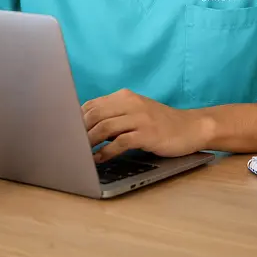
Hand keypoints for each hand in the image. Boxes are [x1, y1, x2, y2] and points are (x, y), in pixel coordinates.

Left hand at [81, 89, 211, 162]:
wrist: (191, 128)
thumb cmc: (160, 123)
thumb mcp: (136, 113)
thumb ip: (114, 116)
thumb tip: (84, 128)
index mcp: (124, 96)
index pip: (92, 104)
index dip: (76, 119)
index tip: (66, 133)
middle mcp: (130, 103)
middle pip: (94, 114)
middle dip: (78, 131)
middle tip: (69, 146)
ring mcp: (140, 117)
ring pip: (104, 127)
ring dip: (88, 142)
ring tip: (79, 154)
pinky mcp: (147, 134)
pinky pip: (120, 142)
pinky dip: (106, 152)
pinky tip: (99, 160)